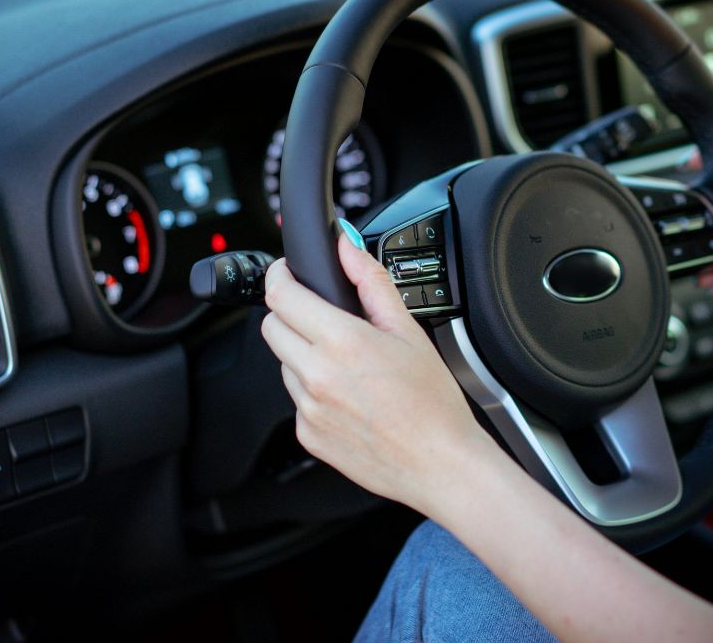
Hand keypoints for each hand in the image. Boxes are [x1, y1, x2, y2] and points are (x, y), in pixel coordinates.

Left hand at [260, 236, 494, 514]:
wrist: (440, 463)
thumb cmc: (432, 403)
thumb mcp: (408, 330)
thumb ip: (371, 281)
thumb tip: (347, 247)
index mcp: (341, 342)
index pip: (281, 295)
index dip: (280, 277)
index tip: (288, 274)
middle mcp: (316, 376)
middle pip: (272, 327)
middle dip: (290, 313)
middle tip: (322, 317)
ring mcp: (308, 408)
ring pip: (284, 363)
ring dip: (304, 355)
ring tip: (349, 366)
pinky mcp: (308, 435)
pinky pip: (297, 400)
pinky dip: (314, 392)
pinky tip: (350, 397)